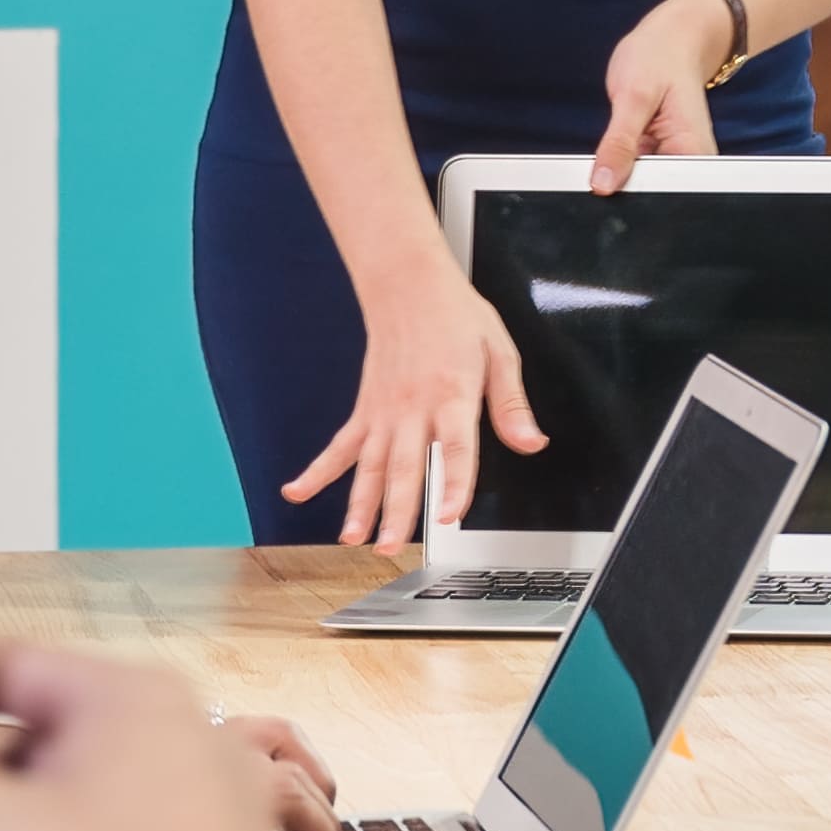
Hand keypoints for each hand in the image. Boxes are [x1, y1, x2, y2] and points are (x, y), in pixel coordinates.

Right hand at [288, 261, 542, 547]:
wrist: (407, 284)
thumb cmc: (454, 314)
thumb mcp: (499, 352)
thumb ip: (511, 405)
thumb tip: (532, 443)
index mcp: (453, 395)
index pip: (456, 449)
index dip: (454, 484)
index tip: (451, 514)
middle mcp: (414, 408)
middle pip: (405, 467)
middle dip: (397, 511)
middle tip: (390, 546)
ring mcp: (384, 412)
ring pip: (371, 465)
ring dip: (360, 504)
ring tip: (352, 538)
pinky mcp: (365, 410)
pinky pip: (340, 446)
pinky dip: (317, 471)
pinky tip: (298, 492)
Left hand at [589, 2, 728, 197]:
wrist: (674, 39)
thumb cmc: (661, 57)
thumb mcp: (633, 97)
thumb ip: (619, 143)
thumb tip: (603, 184)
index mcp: (694, 153)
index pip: (662, 194)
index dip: (630, 194)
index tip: (606, 182)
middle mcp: (691, 163)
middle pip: (652, 194)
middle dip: (622, 183)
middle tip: (613, 148)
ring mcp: (675, 160)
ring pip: (640, 185)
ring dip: (620, 172)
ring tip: (625, 135)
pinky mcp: (660, 156)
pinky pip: (636, 172)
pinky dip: (621, 162)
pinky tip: (623, 141)